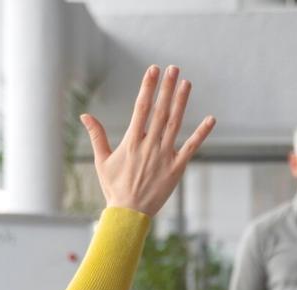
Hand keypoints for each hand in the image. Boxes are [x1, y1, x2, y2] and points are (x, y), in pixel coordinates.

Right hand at [80, 65, 215, 217]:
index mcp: (131, 142)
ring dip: (181, 102)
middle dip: (166, 88)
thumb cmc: (114, 187)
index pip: (140, 108)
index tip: (152, 70)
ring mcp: (164, 156)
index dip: (147, 87)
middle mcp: (149, 145)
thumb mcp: (101, 161)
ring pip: (175, 124)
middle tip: (173, 68)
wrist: (129, 214)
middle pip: (160, 111)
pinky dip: (201, 133)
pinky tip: (211, 119)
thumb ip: (97, 135)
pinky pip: (191, 148)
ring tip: (186, 83)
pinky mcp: (176, 168)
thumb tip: (85, 115)